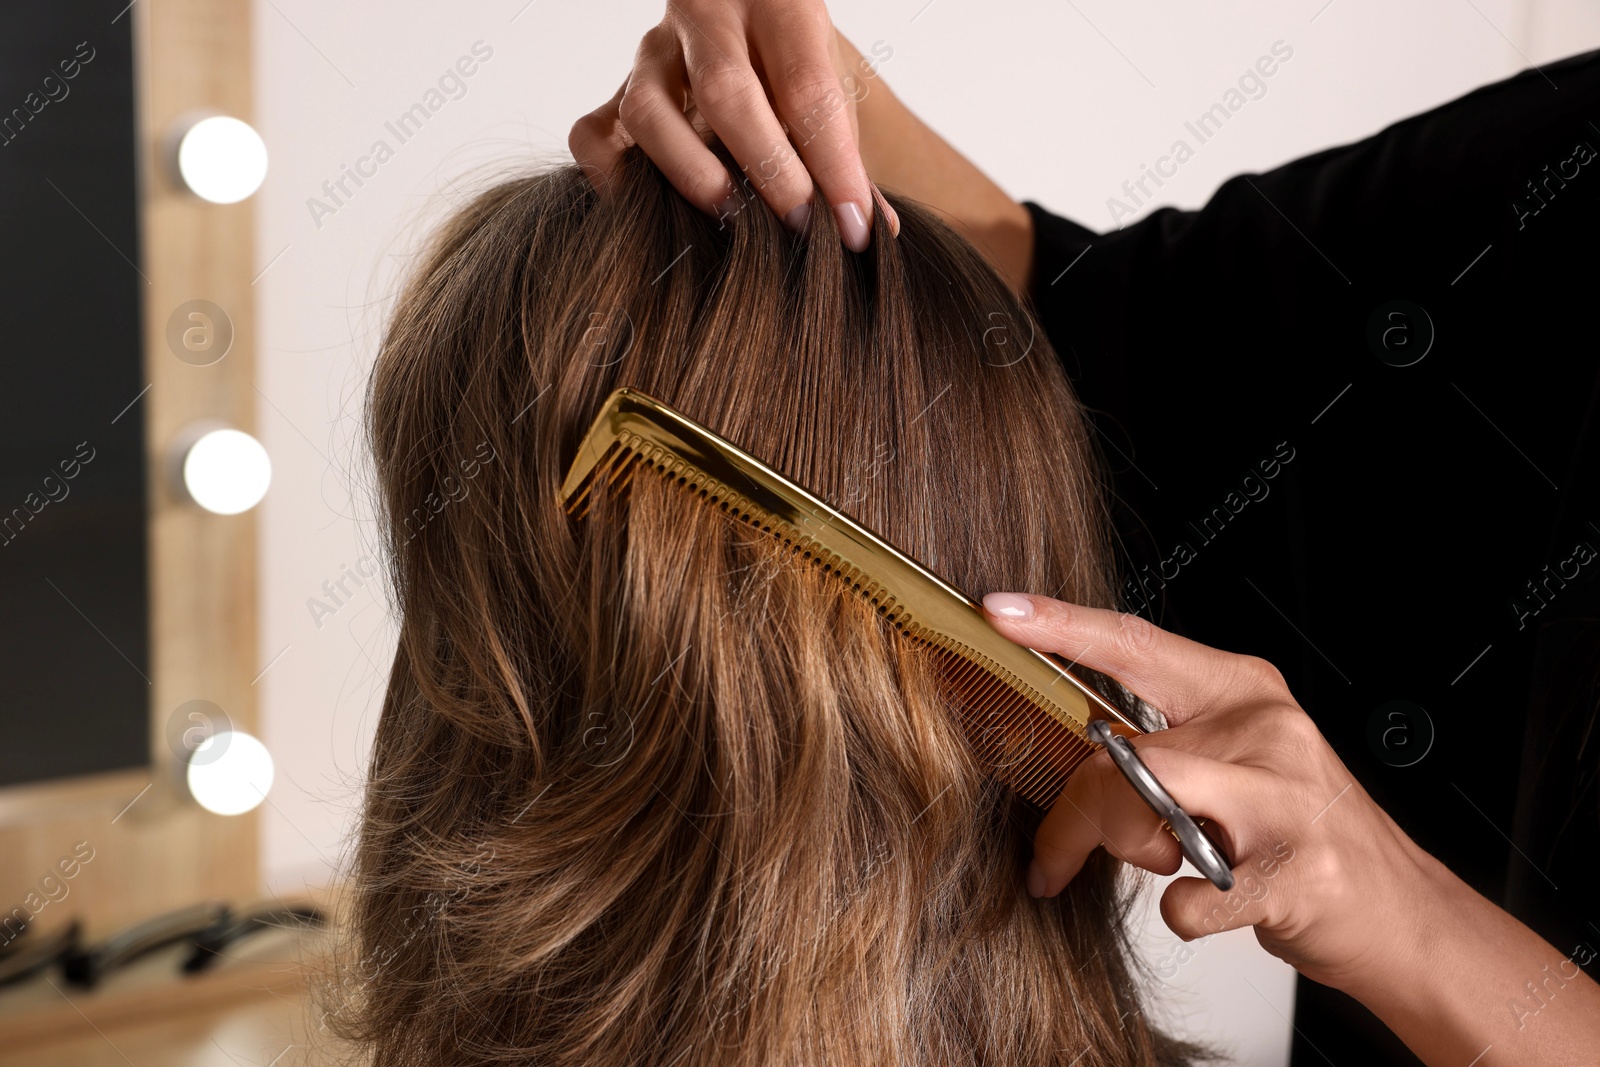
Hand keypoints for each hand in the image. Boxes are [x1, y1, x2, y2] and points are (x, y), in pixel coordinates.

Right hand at [568, 1, 896, 251]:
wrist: (750, 38)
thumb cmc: (795, 75)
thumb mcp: (835, 97)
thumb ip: (850, 163)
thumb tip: (879, 231)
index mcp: (777, 4)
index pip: (806, 86)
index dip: (832, 164)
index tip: (853, 227)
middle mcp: (706, 18)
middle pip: (726, 91)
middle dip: (768, 168)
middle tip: (799, 224)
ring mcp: (651, 55)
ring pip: (647, 111)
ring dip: (693, 174)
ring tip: (731, 215)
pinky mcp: (613, 94)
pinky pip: (592, 137)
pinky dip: (614, 181)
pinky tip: (656, 209)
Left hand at [978, 591, 1435, 992]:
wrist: (1398, 910)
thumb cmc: (1301, 831)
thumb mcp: (1238, 759)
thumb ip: (1162, 742)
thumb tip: (1066, 751)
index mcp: (1241, 690)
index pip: (1133, 643)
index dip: (1060, 625)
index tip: (1000, 611)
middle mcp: (1262, 732)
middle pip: (1118, 755)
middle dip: (1074, 816)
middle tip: (1054, 855)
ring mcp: (1280, 800)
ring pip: (1143, 811)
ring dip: (1135, 855)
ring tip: (1173, 863)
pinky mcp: (1289, 874)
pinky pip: (1184, 898)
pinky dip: (1180, 913)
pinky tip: (1208, 902)